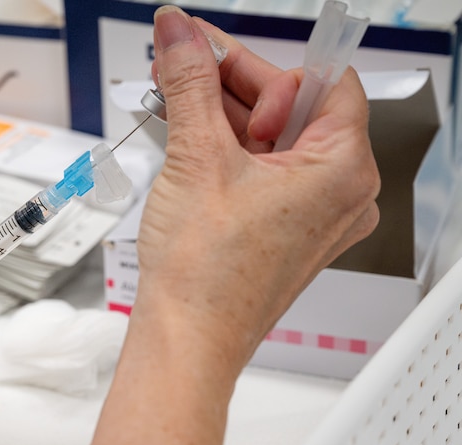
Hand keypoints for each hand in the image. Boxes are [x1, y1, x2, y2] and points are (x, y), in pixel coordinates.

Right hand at [87, 5, 378, 444]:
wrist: (187, 340)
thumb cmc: (206, 275)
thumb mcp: (196, 157)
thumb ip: (190, 83)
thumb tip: (178, 35)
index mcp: (342, 170)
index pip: (317, 82)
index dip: (258, 63)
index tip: (211, 49)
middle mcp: (338, 193)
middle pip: (292, 109)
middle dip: (230, 86)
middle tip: (181, 66)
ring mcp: (312, 214)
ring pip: (272, 142)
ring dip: (221, 118)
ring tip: (171, 101)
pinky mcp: (284, 230)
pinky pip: (262, 173)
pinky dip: (227, 152)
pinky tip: (185, 136)